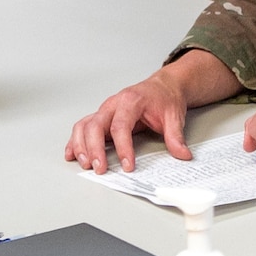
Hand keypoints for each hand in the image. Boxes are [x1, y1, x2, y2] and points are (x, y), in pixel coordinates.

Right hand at [67, 70, 192, 172]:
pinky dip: (75, 141)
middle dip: (95, 149)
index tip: (128, 165)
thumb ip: (176, 136)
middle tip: (100, 169)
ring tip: (85, 164)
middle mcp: (113, 104)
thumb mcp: (174, 116)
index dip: (123, 147)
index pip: (121, 125)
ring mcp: (105, 110)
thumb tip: (183, 154)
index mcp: (131, 101)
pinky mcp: (101, 117)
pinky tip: (72, 154)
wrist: (162, 86)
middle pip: (96, 124)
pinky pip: (82, 127)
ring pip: (84, 125)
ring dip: (81, 146)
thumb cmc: (164, 98)